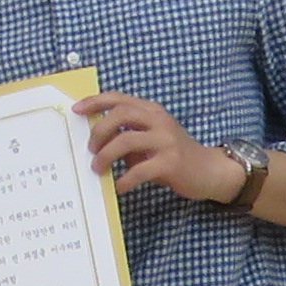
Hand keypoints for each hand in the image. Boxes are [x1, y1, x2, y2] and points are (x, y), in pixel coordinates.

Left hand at [77, 91, 238, 205]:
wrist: (209, 170)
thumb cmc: (173, 155)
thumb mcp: (151, 138)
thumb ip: (128, 134)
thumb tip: (96, 142)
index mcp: (152, 111)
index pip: (119, 98)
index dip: (95, 102)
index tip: (76, 110)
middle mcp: (159, 120)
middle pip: (120, 114)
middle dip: (99, 131)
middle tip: (90, 149)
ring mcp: (166, 140)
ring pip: (126, 139)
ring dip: (106, 155)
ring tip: (98, 168)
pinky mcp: (170, 162)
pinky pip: (139, 170)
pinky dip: (124, 179)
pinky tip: (119, 187)